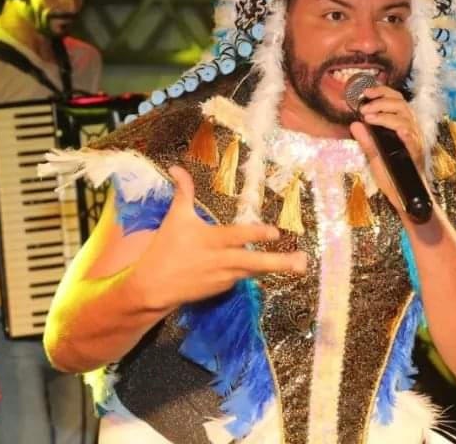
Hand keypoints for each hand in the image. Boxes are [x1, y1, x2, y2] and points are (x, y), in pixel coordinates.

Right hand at [137, 166, 307, 310]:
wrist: (153, 287)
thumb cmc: (166, 247)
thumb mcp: (175, 217)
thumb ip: (183, 191)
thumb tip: (176, 166)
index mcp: (211, 241)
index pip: (237, 237)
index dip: (256, 235)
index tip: (275, 233)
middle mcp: (221, 261)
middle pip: (254, 263)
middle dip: (279, 262)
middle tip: (302, 262)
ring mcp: (224, 277)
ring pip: (254, 271)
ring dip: (276, 268)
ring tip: (301, 266)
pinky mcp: (223, 288)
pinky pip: (242, 277)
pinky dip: (254, 272)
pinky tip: (272, 269)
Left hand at [349, 84, 426, 210]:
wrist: (406, 198)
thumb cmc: (393, 177)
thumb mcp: (375, 157)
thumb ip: (366, 141)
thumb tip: (354, 124)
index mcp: (402, 127)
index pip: (396, 100)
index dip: (382, 92)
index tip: (366, 92)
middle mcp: (411, 131)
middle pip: (401, 104)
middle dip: (381, 101)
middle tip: (364, 108)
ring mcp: (415, 141)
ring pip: (405, 118)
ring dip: (385, 114)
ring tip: (369, 116)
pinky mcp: (417, 154)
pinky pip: (413, 139)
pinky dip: (405, 132)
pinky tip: (397, 129)